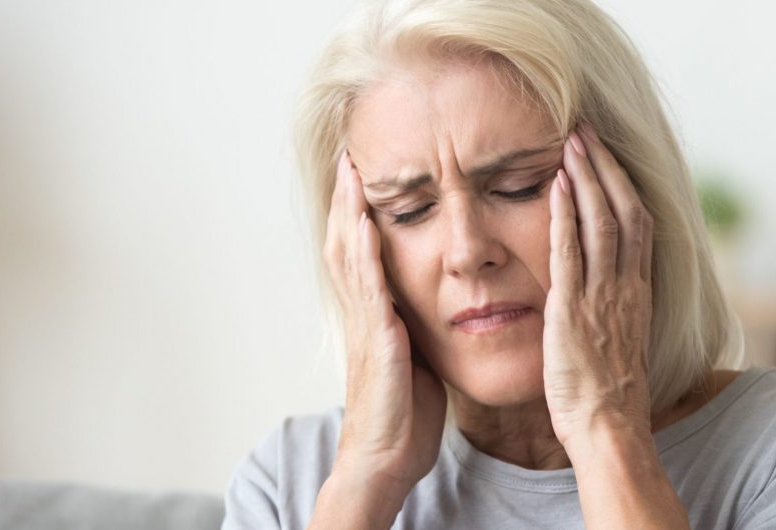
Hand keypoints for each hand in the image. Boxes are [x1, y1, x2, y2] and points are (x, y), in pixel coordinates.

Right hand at [321, 150, 446, 496]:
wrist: (387, 455)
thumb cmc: (404, 411)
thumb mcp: (412, 356)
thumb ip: (413, 324)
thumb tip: (431, 303)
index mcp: (374, 314)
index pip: (362, 252)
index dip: (359, 212)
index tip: (364, 174)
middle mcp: (363, 312)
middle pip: (345, 242)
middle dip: (347, 199)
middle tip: (349, 156)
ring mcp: (365, 323)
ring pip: (349, 255)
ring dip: (349, 210)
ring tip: (352, 170)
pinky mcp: (377, 339)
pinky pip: (368, 287)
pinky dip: (363, 251)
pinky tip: (365, 221)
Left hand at [543, 123, 654, 449]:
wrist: (609, 426)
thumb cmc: (610, 393)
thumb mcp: (620, 340)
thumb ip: (615, 308)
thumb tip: (606, 289)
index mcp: (638, 292)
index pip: (637, 223)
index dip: (622, 185)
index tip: (606, 156)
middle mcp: (626, 286)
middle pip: (625, 210)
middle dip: (605, 167)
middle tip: (587, 131)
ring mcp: (602, 296)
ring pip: (602, 222)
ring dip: (586, 178)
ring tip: (572, 142)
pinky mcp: (573, 310)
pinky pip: (570, 252)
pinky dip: (564, 214)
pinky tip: (555, 186)